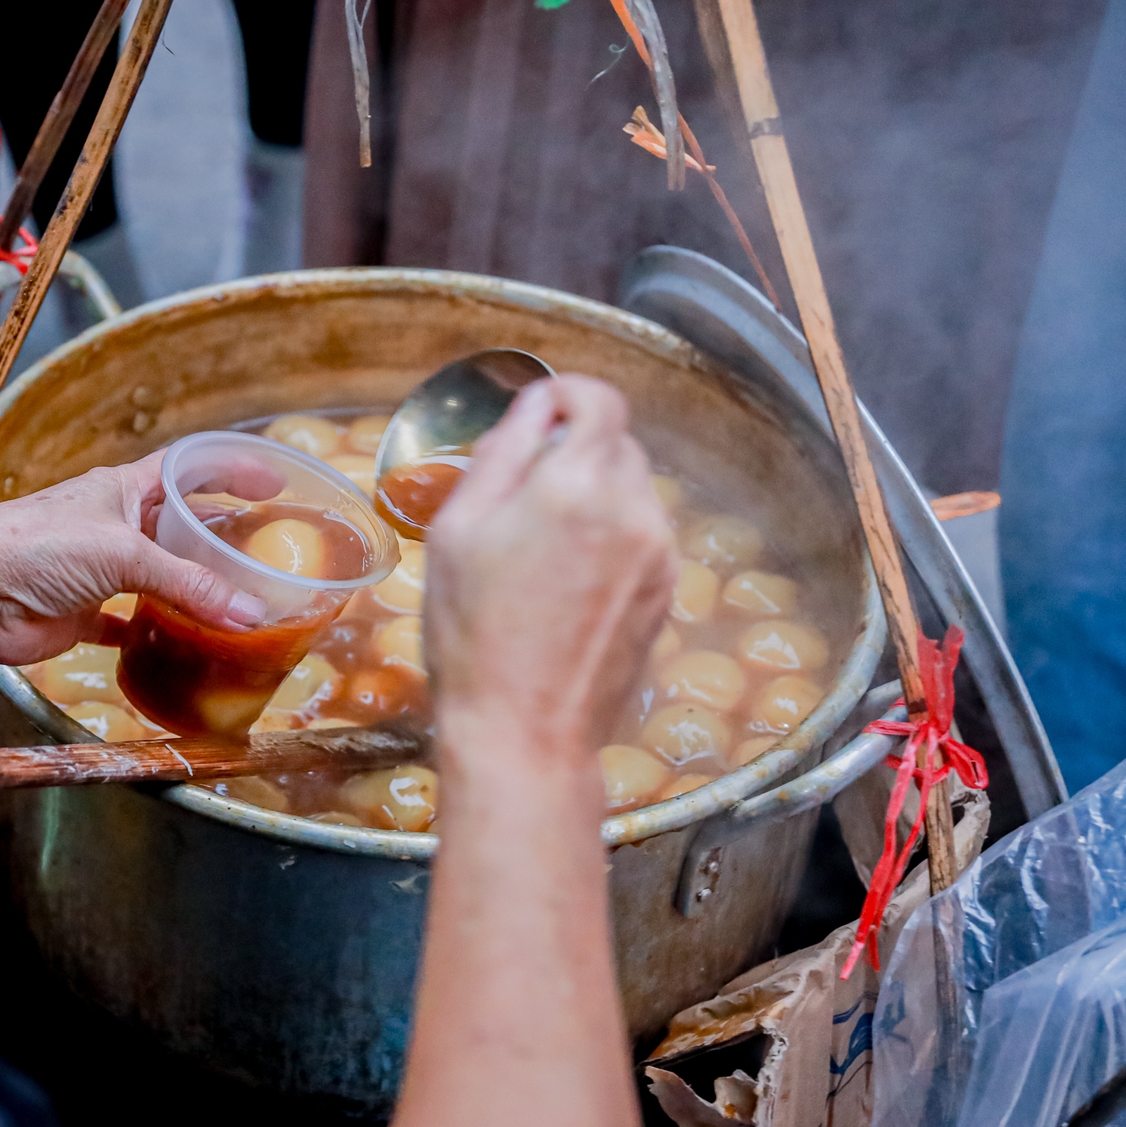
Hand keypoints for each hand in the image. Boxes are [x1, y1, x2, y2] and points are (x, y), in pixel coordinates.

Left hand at [0, 451, 270, 664]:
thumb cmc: (35, 547)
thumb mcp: (124, 554)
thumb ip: (189, 584)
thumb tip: (249, 614)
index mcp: (124, 490)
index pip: (189, 469)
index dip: (232, 471)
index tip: (274, 483)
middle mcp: (113, 525)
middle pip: (179, 528)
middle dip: (220, 539)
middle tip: (266, 554)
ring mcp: (97, 571)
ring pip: (157, 578)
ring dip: (191, 591)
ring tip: (238, 603)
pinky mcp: (81, 613)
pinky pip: (126, 622)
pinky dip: (152, 632)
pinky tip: (179, 642)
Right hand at [423, 375, 674, 761]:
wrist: (525, 731)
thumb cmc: (472, 630)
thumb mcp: (457, 530)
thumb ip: (502, 452)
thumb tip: (534, 405)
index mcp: (577, 483)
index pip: (598, 398)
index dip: (564, 396)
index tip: (535, 418)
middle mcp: (633, 507)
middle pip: (615, 443)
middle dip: (573, 451)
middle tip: (520, 498)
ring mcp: (660, 552)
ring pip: (631, 491)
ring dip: (593, 498)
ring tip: (542, 552)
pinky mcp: (668, 590)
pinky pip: (642, 536)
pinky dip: (610, 539)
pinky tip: (568, 586)